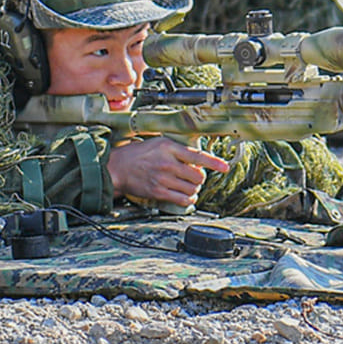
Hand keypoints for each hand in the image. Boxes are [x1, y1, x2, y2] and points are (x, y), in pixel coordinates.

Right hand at [107, 136, 231, 206]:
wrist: (117, 168)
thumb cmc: (136, 154)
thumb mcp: (157, 143)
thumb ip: (176, 150)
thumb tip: (196, 159)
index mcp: (168, 147)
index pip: (197, 155)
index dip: (214, 162)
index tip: (225, 167)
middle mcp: (167, 163)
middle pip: (197, 176)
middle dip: (199, 178)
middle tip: (194, 177)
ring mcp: (163, 178)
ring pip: (191, 189)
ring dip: (193, 190)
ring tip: (187, 186)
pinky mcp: (158, 191)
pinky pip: (182, 199)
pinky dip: (188, 200)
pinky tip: (186, 197)